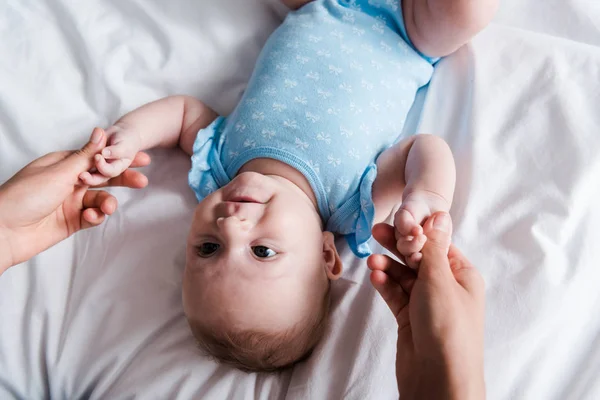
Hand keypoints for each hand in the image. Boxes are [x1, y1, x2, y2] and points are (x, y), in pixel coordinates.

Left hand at [0, 128, 149, 273]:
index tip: (141, 158)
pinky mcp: (71, 222)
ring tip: (108, 209)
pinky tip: (90, 218)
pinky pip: (92, 217)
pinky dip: (96, 217)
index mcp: (63, 164)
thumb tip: (101, 132)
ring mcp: (69, 202)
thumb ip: (85, 155)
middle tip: (141, 181)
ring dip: (107, 204)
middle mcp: (68, 182)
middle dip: (122, 180)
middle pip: (103, 178)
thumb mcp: (58, 172)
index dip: (119, 159)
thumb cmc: (24, 197)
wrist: (3, 232)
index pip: (97, 158)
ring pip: (100, 200)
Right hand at [368, 212, 485, 399]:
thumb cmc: (447, 327)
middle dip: (397, 246)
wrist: (439, 378)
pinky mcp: (411, 320)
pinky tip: (375, 277)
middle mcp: (446, 288)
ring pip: (404, 277)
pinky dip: (386, 286)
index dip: (416, 232)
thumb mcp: (440, 279)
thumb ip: (433, 247)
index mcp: (462, 275)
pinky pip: (396, 296)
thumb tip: (441, 215)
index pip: (437, 244)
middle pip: (418, 259)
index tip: (396, 220)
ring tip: (371, 262)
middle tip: (374, 232)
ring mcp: (427, 305)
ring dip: (388, 268)